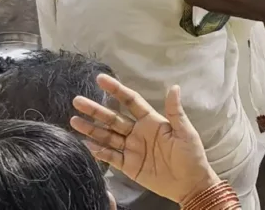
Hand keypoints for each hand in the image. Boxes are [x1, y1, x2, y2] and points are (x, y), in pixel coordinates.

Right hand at [70, 74, 219, 204]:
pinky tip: (85, 143)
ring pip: (107, 135)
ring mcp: (131, 148)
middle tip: (77, 101)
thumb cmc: (191, 155)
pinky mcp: (128, 165)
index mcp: (151, 121)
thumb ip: (175, 111)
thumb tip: (174, 87)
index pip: (130, 101)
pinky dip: (98, 151)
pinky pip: (110, 156)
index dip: (116, 90)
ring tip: (73, 120)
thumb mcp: (185, 132)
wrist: (190, 184)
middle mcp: (138, 132)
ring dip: (91, 129)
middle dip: (95, 110)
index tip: (101, 79)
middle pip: (113, 118)